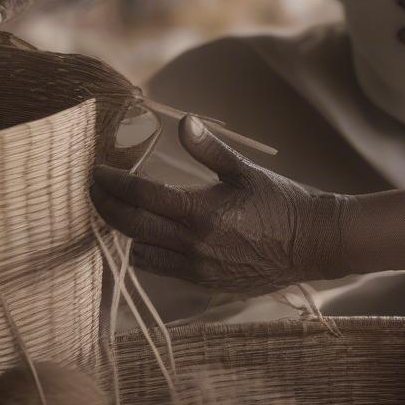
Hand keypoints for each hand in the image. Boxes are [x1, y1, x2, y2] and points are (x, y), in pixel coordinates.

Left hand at [89, 114, 349, 295]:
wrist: (313, 244)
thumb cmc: (280, 201)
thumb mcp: (244, 170)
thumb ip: (208, 149)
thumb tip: (182, 120)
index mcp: (201, 213)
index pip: (142, 196)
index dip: (114, 183)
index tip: (97, 171)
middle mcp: (193, 245)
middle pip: (132, 226)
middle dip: (106, 207)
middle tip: (91, 189)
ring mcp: (197, 269)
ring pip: (141, 253)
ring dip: (120, 232)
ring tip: (108, 211)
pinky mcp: (204, 284)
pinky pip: (161, 269)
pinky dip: (143, 251)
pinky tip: (139, 236)